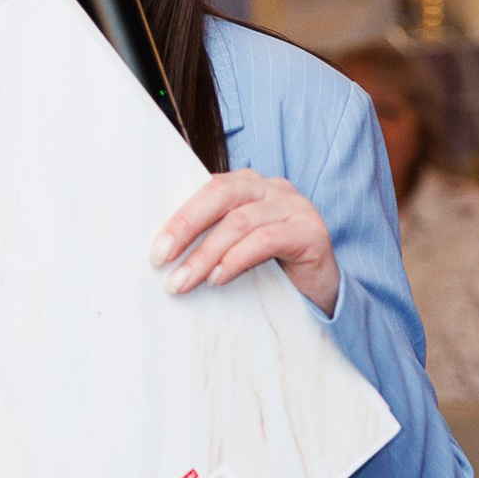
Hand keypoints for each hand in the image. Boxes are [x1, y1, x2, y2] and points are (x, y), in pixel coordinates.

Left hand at [152, 169, 340, 316]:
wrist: (323, 292)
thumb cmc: (274, 268)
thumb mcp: (237, 247)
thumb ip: (212, 237)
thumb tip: (165, 252)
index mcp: (250, 185)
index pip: (208, 189)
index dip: (179, 215)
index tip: (155, 248)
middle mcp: (272, 188)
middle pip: (221, 195)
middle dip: (186, 226)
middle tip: (160, 258)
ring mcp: (294, 206)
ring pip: (240, 221)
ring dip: (206, 254)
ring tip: (184, 281)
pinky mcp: (310, 231)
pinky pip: (265, 240)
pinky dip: (236, 260)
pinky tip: (219, 278)